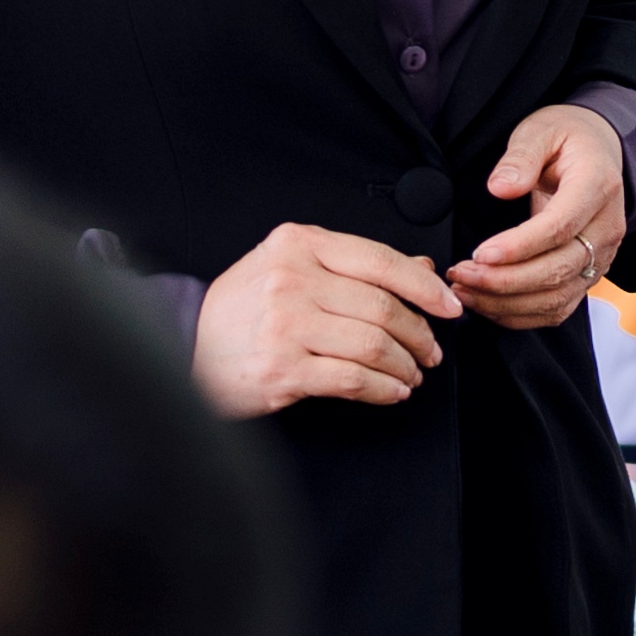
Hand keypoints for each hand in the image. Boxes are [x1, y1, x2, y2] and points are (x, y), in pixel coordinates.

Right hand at [194, 224, 457, 417]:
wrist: (188, 346)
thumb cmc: (243, 307)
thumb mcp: (291, 267)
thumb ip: (354, 266)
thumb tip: (421, 269)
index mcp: (298, 244)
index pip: (380, 260)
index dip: (424, 286)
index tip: (448, 305)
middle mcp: (292, 279)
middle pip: (383, 307)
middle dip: (419, 334)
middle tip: (429, 349)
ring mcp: (286, 325)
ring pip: (374, 345)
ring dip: (405, 365)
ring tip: (411, 373)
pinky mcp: (283, 369)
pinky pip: (353, 380)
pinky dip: (384, 389)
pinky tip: (391, 391)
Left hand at [452, 103, 628, 333]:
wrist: (598, 152)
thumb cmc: (565, 139)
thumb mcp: (541, 130)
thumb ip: (521, 156)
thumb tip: (500, 187)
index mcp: (598, 186)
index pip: (560, 227)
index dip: (519, 246)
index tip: (479, 253)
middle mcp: (607, 229)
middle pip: (558, 270)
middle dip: (504, 280)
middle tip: (460, 274)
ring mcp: (601, 258)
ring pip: (556, 298)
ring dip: (506, 302)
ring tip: (464, 290)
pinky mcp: (587, 277)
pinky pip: (556, 310)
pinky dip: (519, 315)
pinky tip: (485, 304)